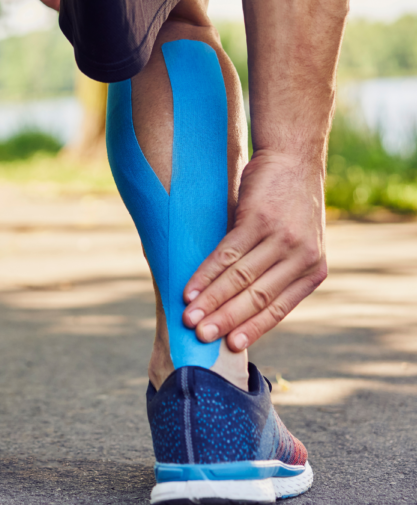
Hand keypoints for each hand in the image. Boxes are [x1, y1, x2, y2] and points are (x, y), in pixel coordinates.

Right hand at [182, 151, 328, 350]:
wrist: (292, 158)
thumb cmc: (287, 204)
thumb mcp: (294, 243)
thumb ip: (276, 272)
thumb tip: (237, 306)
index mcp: (314, 270)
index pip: (279, 308)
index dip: (253, 328)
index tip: (229, 346)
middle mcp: (302, 256)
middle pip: (257, 297)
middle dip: (226, 319)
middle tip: (201, 336)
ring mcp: (282, 237)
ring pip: (240, 278)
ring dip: (211, 300)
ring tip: (189, 317)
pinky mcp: (259, 219)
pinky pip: (228, 254)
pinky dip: (206, 275)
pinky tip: (190, 289)